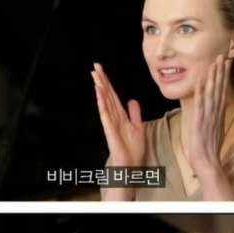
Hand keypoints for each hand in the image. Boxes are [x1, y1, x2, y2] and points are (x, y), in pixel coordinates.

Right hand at [92, 61, 145, 177]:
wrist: (131, 166)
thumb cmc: (133, 150)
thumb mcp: (138, 127)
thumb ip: (135, 113)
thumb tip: (131, 100)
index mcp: (120, 115)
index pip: (113, 95)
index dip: (108, 82)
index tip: (101, 70)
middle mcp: (114, 117)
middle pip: (107, 95)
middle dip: (102, 80)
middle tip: (95, 66)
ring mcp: (110, 123)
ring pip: (104, 101)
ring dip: (100, 88)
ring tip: (95, 75)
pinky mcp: (110, 129)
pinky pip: (105, 113)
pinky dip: (102, 102)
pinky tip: (99, 92)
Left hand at [179, 49, 232, 195]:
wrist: (208, 164)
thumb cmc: (210, 149)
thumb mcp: (217, 129)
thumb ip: (219, 115)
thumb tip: (224, 103)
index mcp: (218, 114)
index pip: (222, 90)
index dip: (224, 75)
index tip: (226, 61)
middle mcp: (215, 113)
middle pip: (219, 88)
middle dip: (221, 71)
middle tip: (223, 54)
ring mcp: (208, 117)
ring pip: (211, 93)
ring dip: (213, 77)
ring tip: (214, 62)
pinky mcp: (200, 123)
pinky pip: (200, 105)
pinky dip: (200, 93)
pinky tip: (201, 81)